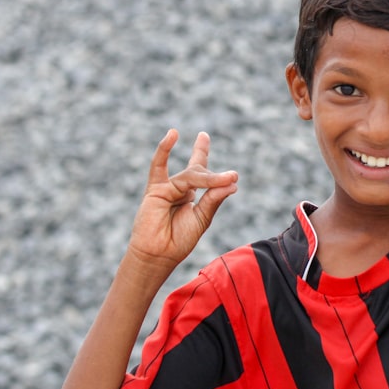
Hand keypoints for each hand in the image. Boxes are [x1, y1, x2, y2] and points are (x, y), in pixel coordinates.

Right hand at [125, 129, 237, 273]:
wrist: (160, 254)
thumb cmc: (180, 239)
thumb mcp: (203, 218)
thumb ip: (214, 199)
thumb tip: (232, 182)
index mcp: (192, 195)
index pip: (200, 170)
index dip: (201, 152)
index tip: (203, 136)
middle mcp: (180, 188)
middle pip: (199, 172)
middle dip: (215, 176)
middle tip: (232, 176)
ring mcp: (168, 187)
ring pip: (191, 176)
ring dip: (209, 179)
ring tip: (228, 178)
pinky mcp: (155, 189)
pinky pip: (158, 166)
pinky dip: (164, 149)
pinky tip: (173, 134)